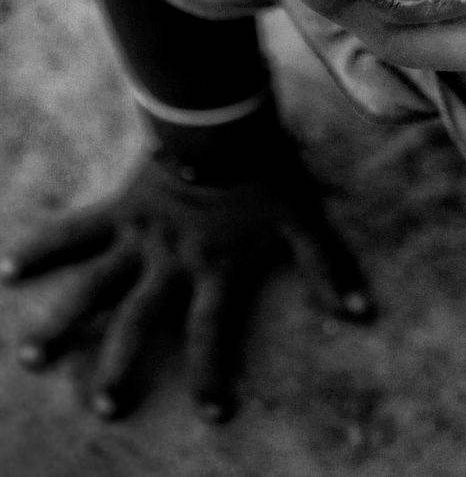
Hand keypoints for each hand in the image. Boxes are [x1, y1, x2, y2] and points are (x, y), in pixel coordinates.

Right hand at [1, 138, 373, 421]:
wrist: (223, 115)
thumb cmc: (267, 167)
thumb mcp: (302, 218)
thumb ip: (328, 267)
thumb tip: (364, 313)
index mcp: (215, 269)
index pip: (213, 334)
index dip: (213, 375)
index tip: (212, 415)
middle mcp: (170, 262)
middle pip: (141, 323)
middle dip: (122, 367)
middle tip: (106, 408)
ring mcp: (139, 237)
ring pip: (94, 287)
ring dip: (63, 323)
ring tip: (33, 358)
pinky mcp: (119, 206)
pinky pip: (75, 231)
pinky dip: (42, 246)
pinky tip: (10, 267)